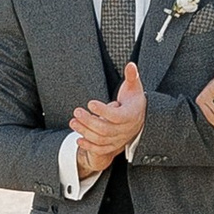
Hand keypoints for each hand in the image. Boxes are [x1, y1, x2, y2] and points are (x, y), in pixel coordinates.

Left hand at [72, 58, 147, 178]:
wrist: (140, 117)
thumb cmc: (134, 99)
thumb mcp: (134, 86)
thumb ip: (132, 76)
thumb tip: (131, 64)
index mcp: (131, 115)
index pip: (116, 116)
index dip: (103, 110)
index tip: (90, 102)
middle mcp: (126, 129)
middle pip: (105, 129)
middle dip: (89, 121)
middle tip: (76, 111)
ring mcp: (119, 139)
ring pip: (101, 140)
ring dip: (85, 132)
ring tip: (73, 122)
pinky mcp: (114, 145)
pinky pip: (101, 149)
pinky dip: (89, 146)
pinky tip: (78, 139)